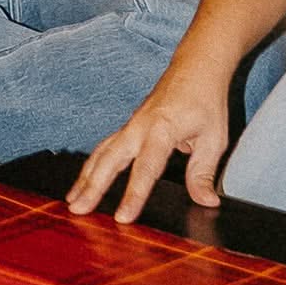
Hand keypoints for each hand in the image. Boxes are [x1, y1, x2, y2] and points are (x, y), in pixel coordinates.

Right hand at [67, 61, 234, 222]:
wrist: (195, 67)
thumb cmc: (205, 101)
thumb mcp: (214, 139)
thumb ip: (203, 172)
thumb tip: (205, 201)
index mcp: (162, 129)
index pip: (146, 168)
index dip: (133, 195)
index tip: (122, 217)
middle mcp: (139, 127)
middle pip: (109, 160)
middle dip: (92, 187)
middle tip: (77, 210)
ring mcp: (130, 125)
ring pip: (101, 153)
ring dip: (85, 178)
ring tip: (72, 201)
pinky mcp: (128, 126)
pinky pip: (105, 147)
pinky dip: (91, 166)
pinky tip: (84, 181)